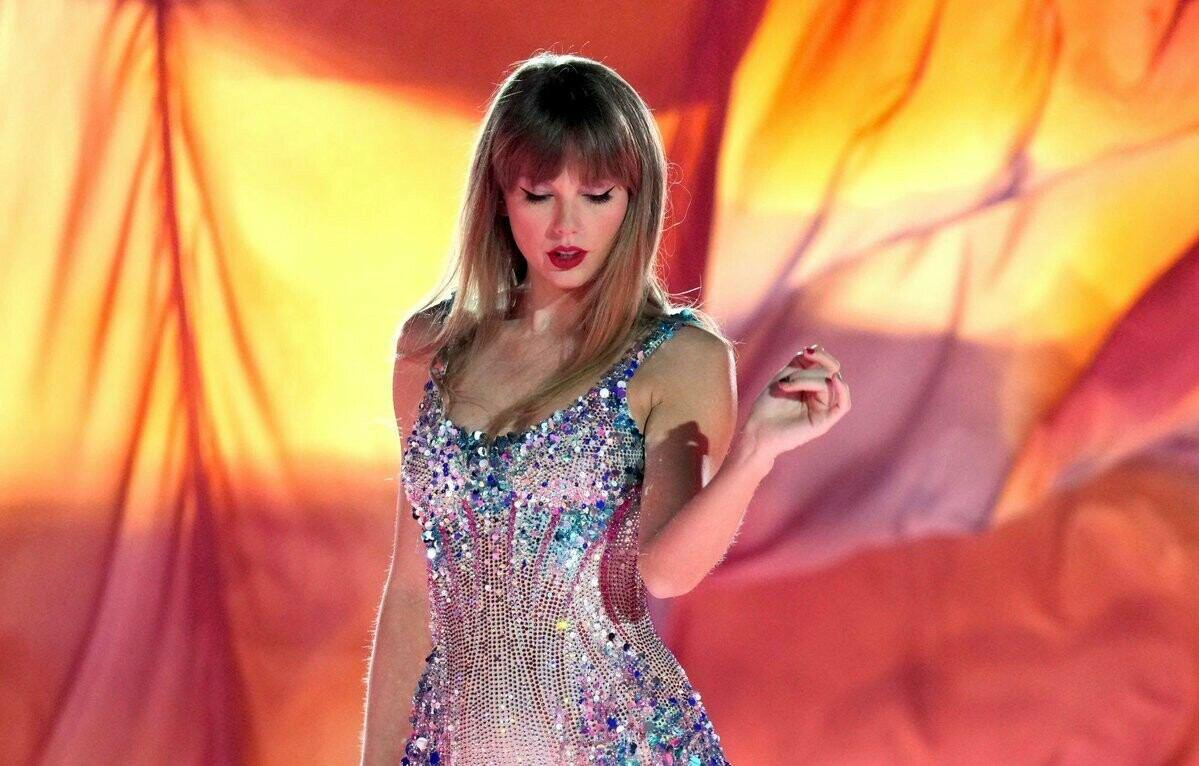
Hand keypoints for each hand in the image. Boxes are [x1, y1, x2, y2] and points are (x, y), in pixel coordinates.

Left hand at [743, 344, 850, 458]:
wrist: (757, 430)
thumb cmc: (768, 405)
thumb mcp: (784, 376)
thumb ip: (802, 362)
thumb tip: (818, 347)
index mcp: (814, 385)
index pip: (827, 365)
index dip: (821, 355)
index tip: (805, 352)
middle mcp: (822, 396)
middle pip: (830, 372)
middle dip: (815, 364)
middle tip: (796, 365)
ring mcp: (824, 408)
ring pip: (830, 384)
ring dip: (807, 379)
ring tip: (785, 385)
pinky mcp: (825, 421)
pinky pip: (844, 405)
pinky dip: (843, 391)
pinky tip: (833, 380)